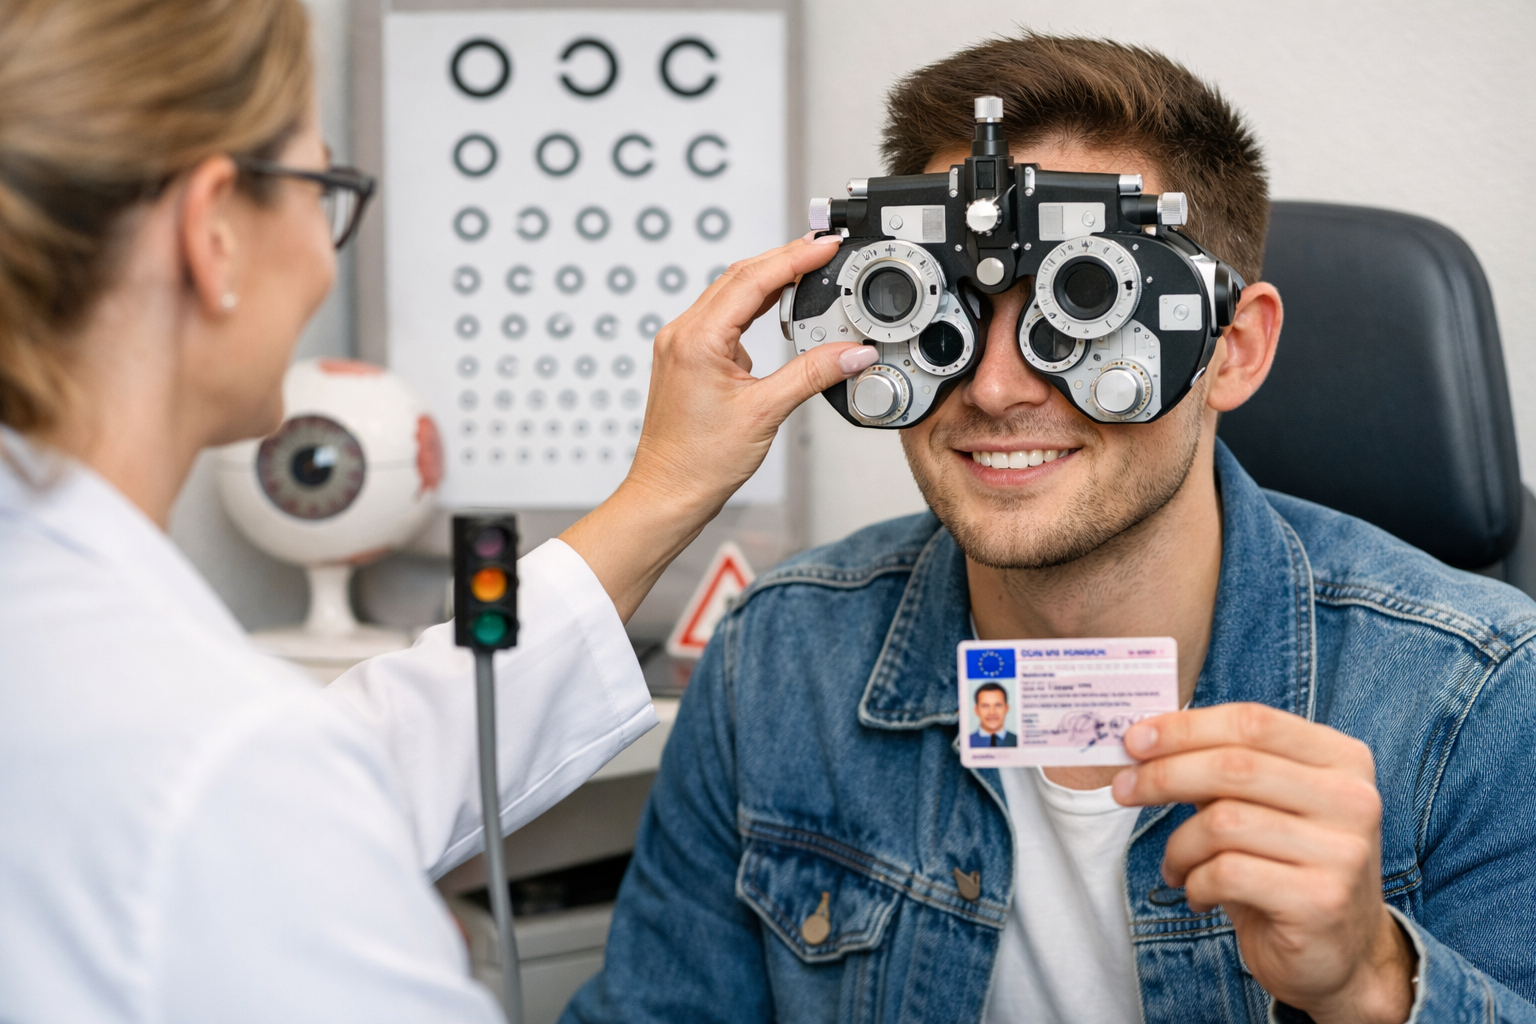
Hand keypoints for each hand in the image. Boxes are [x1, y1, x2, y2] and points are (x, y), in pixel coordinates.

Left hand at [561, 233, 877, 620]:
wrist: (668, 493)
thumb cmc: (698, 462)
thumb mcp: (765, 413)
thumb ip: (812, 375)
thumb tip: (850, 353)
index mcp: (696, 340)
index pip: (752, 280)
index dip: (794, 258)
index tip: (825, 246)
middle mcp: (682, 335)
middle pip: (739, 277)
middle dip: (784, 260)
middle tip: (824, 250)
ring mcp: (681, 346)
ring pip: (730, 295)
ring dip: (769, 280)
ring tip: (808, 272)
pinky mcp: (687, 359)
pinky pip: (723, 317)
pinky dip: (753, 306)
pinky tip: (776, 309)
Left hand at [1113, 704, 1416, 1023]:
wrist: (1339, 955)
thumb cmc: (1287, 867)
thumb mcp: (1264, 806)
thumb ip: (1221, 769)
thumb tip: (1145, 740)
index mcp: (1342, 759)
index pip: (1252, 722)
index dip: (1185, 726)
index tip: (1134, 739)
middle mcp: (1352, 799)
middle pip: (1234, 766)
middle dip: (1163, 775)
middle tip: (1123, 789)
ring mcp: (1342, 851)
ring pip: (1223, 822)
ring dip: (1179, 845)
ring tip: (1174, 865)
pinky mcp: (1320, 901)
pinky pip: (1226, 873)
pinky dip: (1195, 882)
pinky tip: (1199, 894)